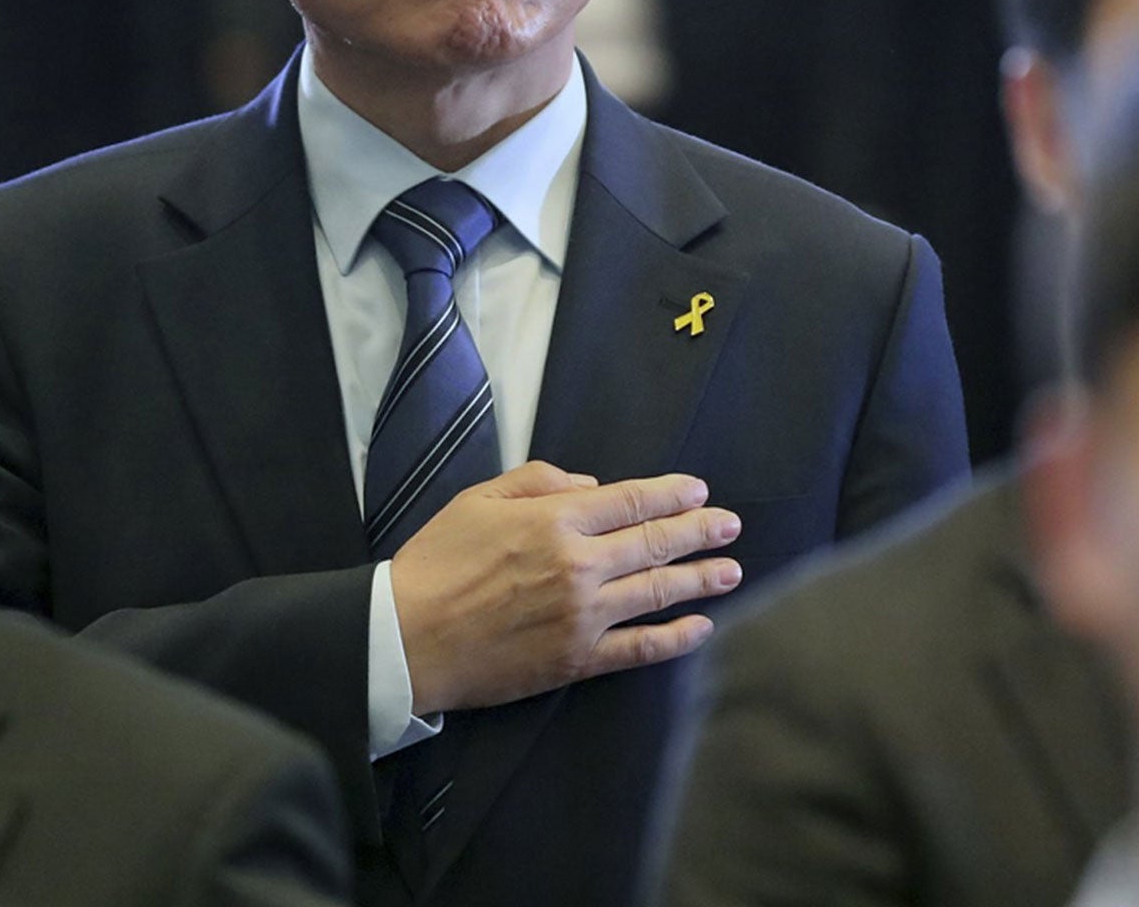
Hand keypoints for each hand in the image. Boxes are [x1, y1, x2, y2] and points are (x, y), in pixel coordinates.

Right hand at [393, 461, 742, 714]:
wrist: (408, 637)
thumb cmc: (437, 562)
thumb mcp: (479, 498)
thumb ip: (538, 481)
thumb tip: (591, 487)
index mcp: (554, 520)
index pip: (630, 501)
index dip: (670, 494)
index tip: (697, 491)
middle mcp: (578, 565)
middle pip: (654, 543)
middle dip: (698, 531)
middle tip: (730, 525)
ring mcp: (582, 616)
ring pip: (656, 592)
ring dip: (700, 579)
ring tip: (730, 570)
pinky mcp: (576, 659)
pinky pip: (638, 648)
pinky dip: (674, 638)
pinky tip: (700, 627)